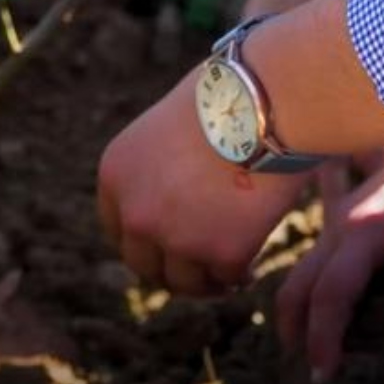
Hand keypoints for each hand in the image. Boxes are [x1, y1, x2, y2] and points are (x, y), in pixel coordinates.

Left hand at [98, 74, 314, 294]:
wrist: (267, 101)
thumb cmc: (227, 100)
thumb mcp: (167, 131)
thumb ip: (158, 173)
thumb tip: (173, 212)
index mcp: (116, 175)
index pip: (117, 229)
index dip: (143, 243)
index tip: (164, 249)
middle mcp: (136, 213)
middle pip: (144, 264)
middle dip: (171, 271)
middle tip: (197, 272)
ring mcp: (176, 237)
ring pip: (185, 283)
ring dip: (205, 283)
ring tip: (227, 276)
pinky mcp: (221, 252)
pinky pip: (227, 279)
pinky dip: (239, 276)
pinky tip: (251, 269)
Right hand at [274, 114, 383, 383]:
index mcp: (366, 231)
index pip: (330, 295)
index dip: (323, 339)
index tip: (325, 375)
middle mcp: (341, 223)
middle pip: (298, 286)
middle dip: (296, 331)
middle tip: (311, 374)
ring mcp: (339, 215)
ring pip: (302, 271)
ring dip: (302, 310)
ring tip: (316, 349)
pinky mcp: (347, 212)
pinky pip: (319, 258)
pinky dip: (317, 288)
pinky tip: (336, 311)